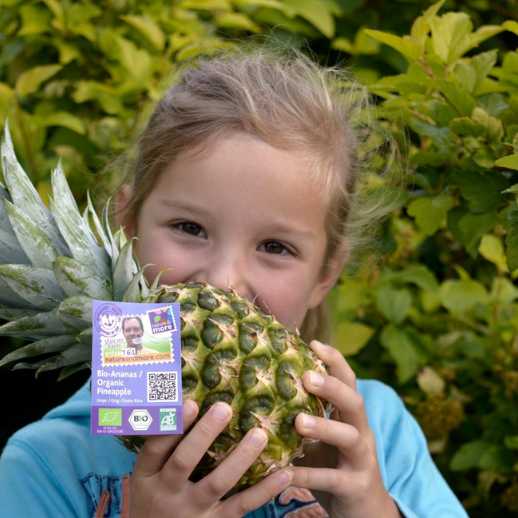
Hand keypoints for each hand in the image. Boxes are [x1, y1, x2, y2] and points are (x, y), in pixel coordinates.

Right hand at [130, 400, 292, 516]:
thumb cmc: (153, 499)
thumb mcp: (147, 476)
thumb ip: (163, 446)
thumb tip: (186, 397)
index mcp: (147, 476)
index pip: (156, 447)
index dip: (173, 424)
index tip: (191, 401)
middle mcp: (167, 493)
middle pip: (184, 461)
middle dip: (204, 434)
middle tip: (224, 408)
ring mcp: (192, 511)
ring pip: (216, 482)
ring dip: (240, 457)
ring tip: (259, 434)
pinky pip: (241, 505)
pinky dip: (264, 490)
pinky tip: (283, 473)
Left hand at [291, 341, 400, 517]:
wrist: (363, 509)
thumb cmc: (335, 464)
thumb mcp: (322, 437)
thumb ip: (304, 415)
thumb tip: (265, 388)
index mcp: (351, 415)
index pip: (348, 380)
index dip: (334, 360)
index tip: (313, 343)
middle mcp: (361, 431)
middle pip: (354, 402)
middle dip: (333, 387)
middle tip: (307, 377)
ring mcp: (362, 459)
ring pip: (349, 436)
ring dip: (325, 427)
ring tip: (298, 422)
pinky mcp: (356, 486)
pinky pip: (332, 479)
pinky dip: (309, 475)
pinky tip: (286, 472)